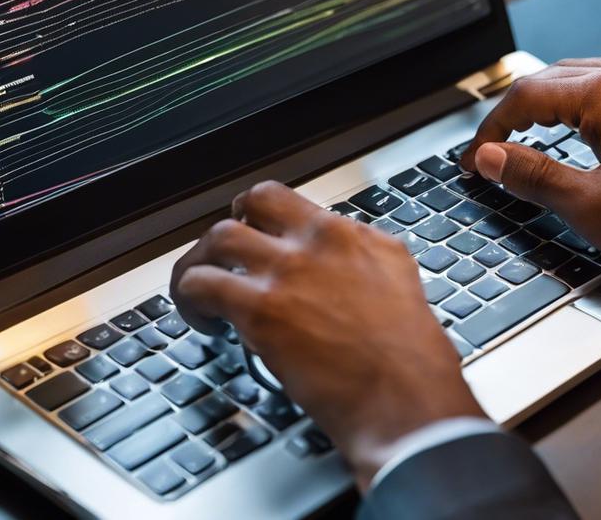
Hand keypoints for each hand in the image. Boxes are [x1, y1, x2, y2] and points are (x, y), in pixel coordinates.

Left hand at [170, 181, 485, 488]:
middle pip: (255, 202)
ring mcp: (288, 271)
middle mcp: (319, 242)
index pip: (292, 202)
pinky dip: (189, 299)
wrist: (407, 399)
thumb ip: (364, 267)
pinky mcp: (260, 308)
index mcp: (353, 237)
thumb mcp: (400, 287)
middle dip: (233, 228)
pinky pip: (201, 284)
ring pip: (220, 237)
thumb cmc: (411, 363)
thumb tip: (341, 272)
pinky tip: (201, 320)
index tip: (258, 236)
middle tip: (223, 256)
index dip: (264, 218)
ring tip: (200, 290)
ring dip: (203, 262)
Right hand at [460, 58, 600, 274]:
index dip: (490, 130)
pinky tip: (580, 136)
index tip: (475, 160)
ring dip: (546, 106)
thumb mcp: (593, 206)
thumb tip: (492, 158)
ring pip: (582, 81)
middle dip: (513, 113)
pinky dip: (580, 109)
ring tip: (524, 139)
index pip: (524, 97)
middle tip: (491, 150)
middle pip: (551, 79)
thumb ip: (534, 177)